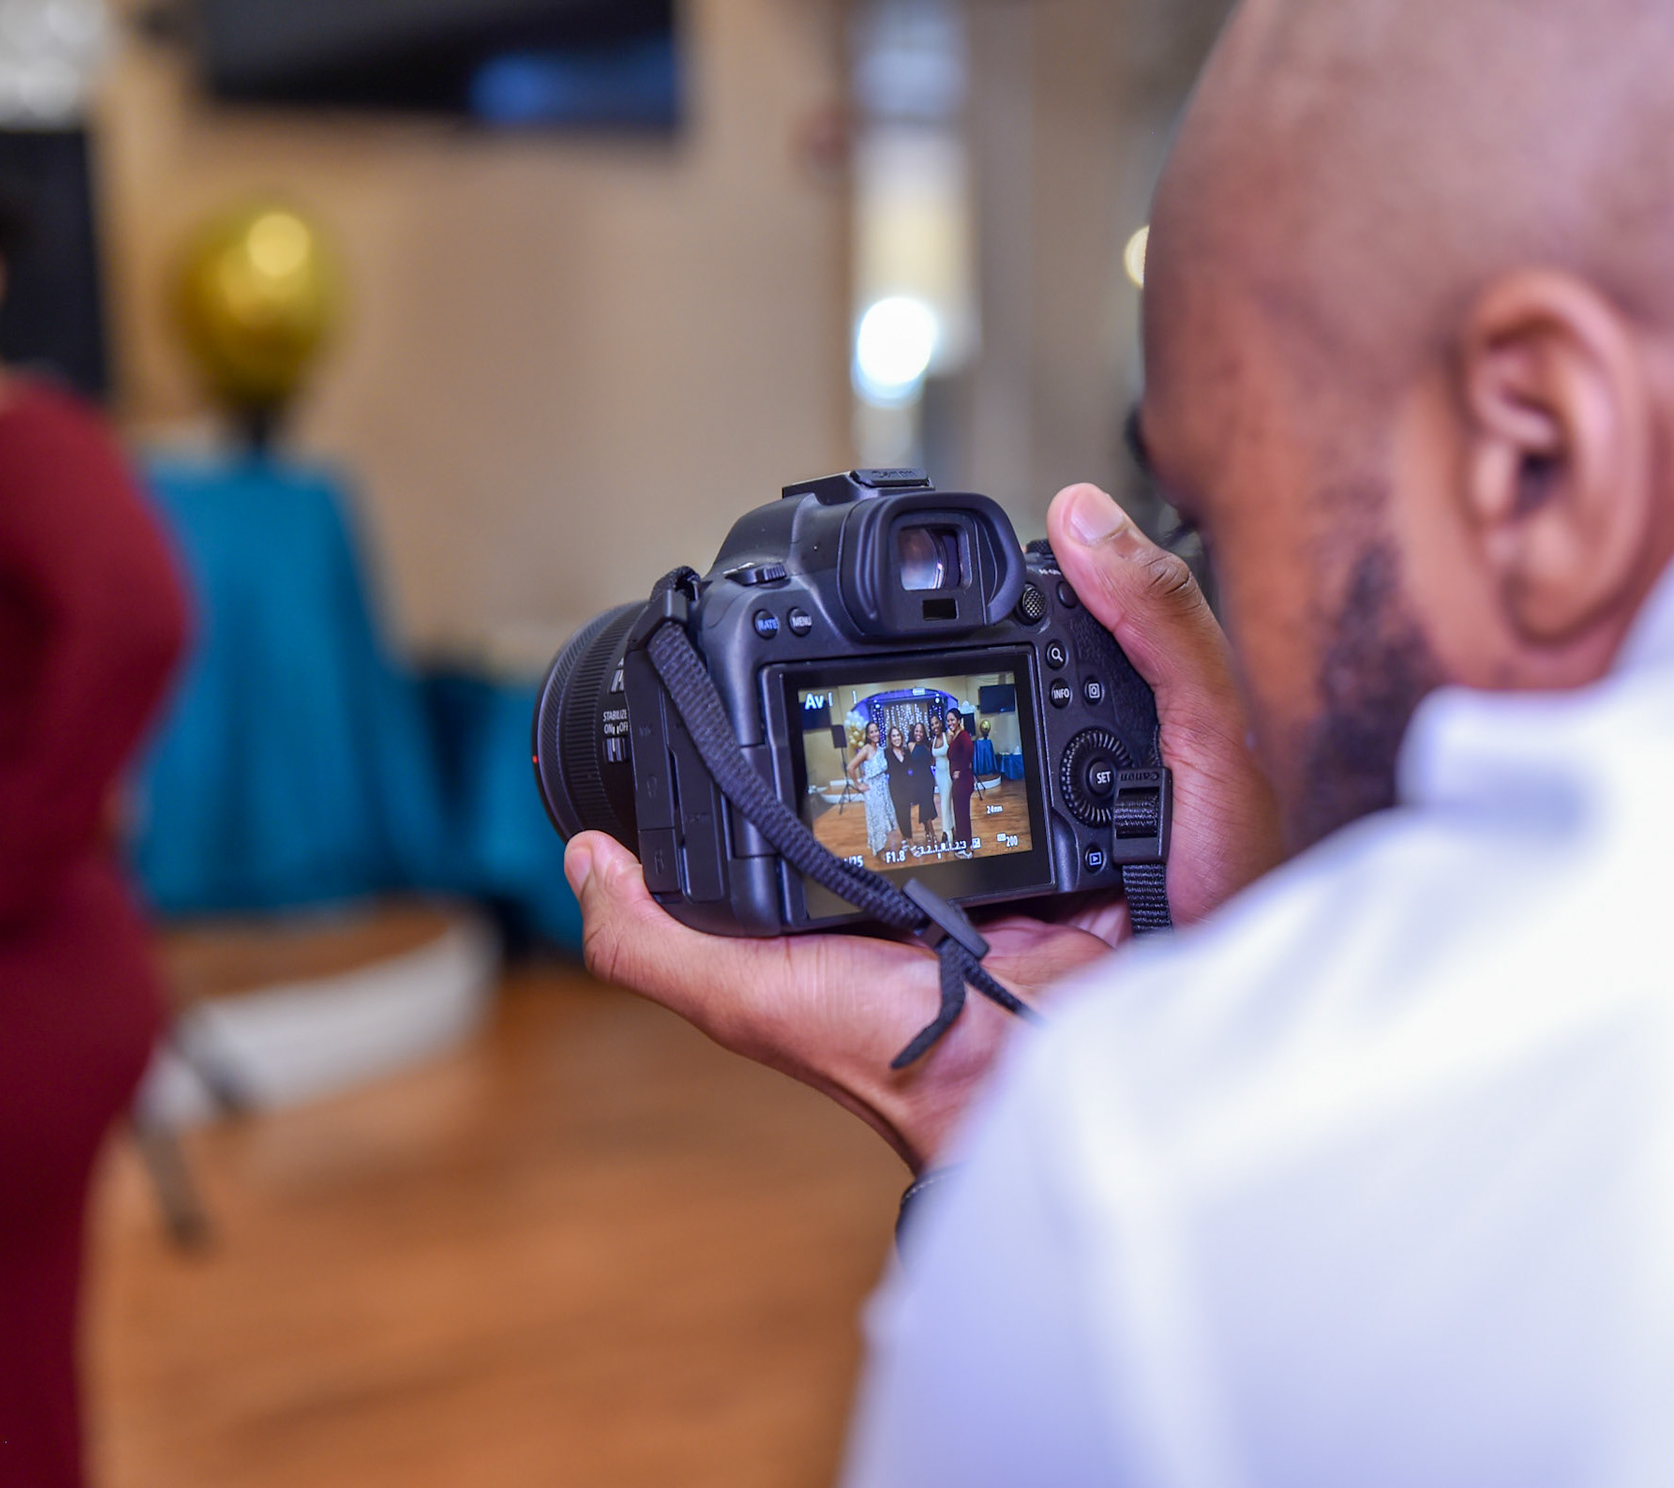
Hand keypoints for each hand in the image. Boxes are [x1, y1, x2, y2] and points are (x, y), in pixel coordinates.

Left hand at [568, 483, 1281, 1168]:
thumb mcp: (749, 994)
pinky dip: (1156, 608)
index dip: (907, 660)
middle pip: (1040, 681)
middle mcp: (1043, 821)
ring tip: (1030, 536)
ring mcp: (1123, 809)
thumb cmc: (900, 1062)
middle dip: (1004, 610)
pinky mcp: (1195, 804)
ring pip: (1122, 667)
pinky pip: (1192, 688)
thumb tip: (589, 849)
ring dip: (1086, 591)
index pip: (942, 725)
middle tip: (947, 558)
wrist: (1018, 1107)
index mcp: (956, 844)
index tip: (856, 606)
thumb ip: (655, 937)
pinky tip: (1096, 541)